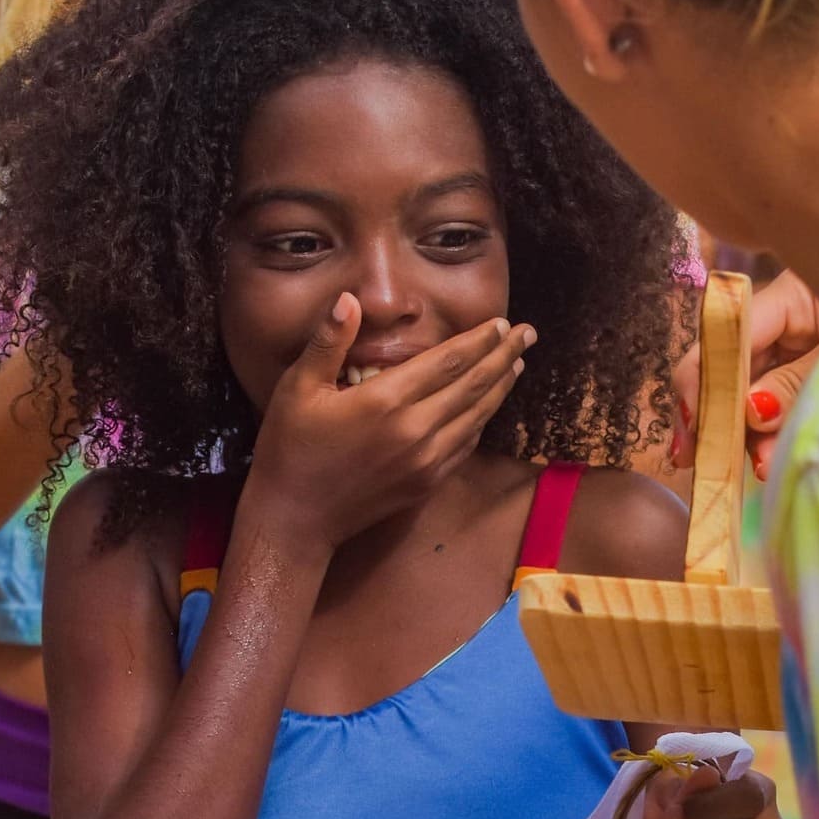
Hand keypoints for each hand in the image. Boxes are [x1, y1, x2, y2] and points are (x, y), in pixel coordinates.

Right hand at [246, 292, 535, 554]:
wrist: (295, 519)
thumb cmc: (289, 448)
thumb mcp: (298, 387)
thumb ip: (329, 342)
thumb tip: (349, 300)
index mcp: (386, 401)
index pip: (449, 361)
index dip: (480, 340)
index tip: (502, 322)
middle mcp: (415, 430)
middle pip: (474, 385)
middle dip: (504, 356)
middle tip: (528, 334)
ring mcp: (425, 461)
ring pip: (477, 416)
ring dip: (501, 387)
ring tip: (518, 363)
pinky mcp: (426, 483)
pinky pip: (465, 445)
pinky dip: (482, 421)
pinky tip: (488, 406)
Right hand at [673, 270, 818, 481]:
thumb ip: (796, 385)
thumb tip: (748, 413)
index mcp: (788, 296)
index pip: (724, 333)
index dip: (703, 380)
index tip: (698, 429)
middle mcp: (778, 317)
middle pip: (723, 362)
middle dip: (716, 413)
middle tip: (707, 461)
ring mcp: (786, 345)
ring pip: (742, 387)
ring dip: (741, 431)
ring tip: (755, 468)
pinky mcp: (798, 370)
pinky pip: (766, 399)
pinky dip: (760, 431)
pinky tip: (760, 459)